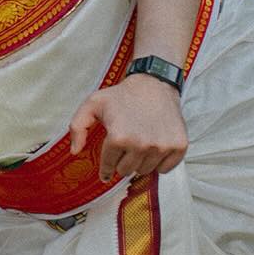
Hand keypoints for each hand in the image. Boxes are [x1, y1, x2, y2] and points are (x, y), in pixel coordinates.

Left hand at [63, 72, 189, 189]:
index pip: (108, 166)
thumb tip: (75, 152)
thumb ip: (77, 127)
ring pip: (145, 171)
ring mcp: (161, 146)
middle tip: (125, 147)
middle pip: (126, 171)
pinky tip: (154, 149)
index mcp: (118, 137)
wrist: (154, 83)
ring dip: (140, 162)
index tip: (107, 169)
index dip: (106, 167)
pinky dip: (159, 163)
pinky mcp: (178, 146)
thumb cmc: (122, 95)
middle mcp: (141, 145)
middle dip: (123, 162)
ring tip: (140, 144)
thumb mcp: (92, 104)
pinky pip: (165, 169)